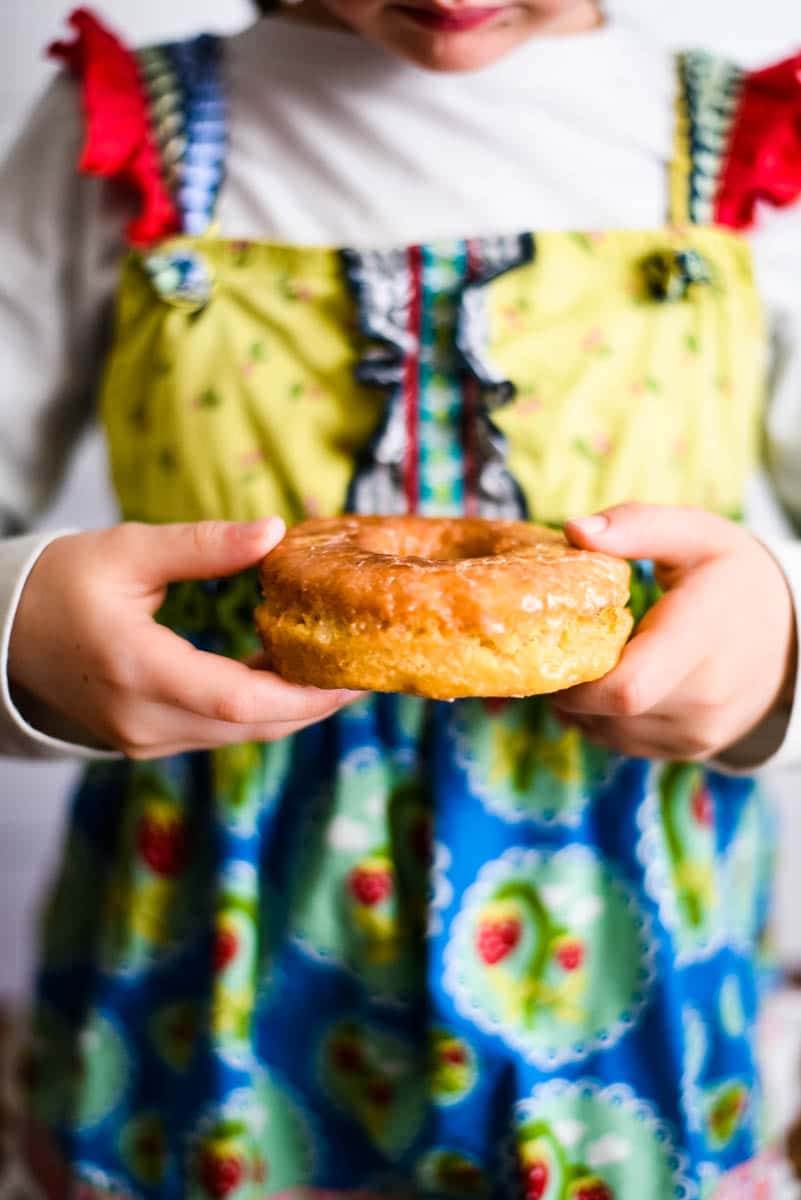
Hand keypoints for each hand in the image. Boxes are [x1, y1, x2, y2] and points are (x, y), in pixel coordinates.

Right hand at [8, 519, 361, 758]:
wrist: (0, 629)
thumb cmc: (61, 582)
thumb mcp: (130, 549)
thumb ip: (204, 545)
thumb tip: (274, 532)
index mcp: (137, 668)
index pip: (240, 700)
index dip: (305, 695)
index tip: (354, 676)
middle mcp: (142, 718)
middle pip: (250, 726)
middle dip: (312, 704)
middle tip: (361, 671)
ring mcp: (142, 738)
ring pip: (237, 735)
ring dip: (288, 708)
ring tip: (332, 667)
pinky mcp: (144, 740)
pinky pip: (216, 732)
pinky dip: (256, 710)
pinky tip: (283, 674)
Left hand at [551, 503, 796, 760]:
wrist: (792, 633)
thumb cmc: (733, 576)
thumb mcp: (695, 533)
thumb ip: (636, 526)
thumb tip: (575, 529)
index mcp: (701, 635)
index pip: (627, 686)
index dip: (577, 677)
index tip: (559, 643)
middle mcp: (706, 695)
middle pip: (610, 711)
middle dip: (571, 685)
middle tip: (561, 649)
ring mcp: (700, 729)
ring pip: (610, 732)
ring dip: (584, 704)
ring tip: (588, 663)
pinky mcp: (691, 749)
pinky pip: (624, 743)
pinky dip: (603, 719)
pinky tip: (610, 684)